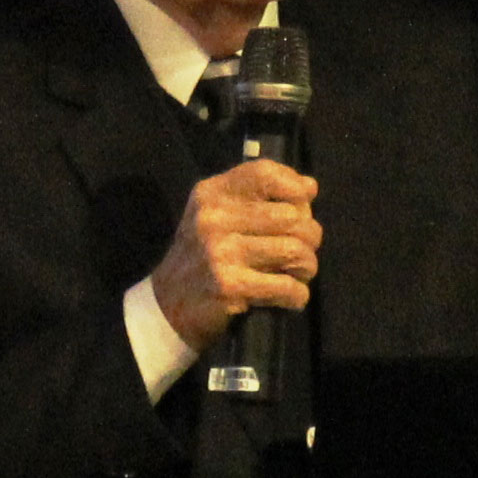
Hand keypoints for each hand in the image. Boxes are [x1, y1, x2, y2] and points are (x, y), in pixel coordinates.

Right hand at [149, 161, 318, 353]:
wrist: (167, 304)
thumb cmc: (202, 256)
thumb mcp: (218, 215)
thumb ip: (259, 197)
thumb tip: (309, 187)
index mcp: (212, 193)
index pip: (266, 173)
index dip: (295, 188)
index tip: (302, 206)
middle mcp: (214, 217)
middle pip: (292, 216)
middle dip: (310, 237)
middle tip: (302, 250)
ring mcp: (220, 252)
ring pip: (295, 251)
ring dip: (307, 267)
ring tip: (299, 273)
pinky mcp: (229, 286)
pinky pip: (286, 286)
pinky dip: (298, 295)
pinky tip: (291, 296)